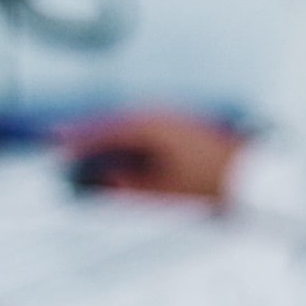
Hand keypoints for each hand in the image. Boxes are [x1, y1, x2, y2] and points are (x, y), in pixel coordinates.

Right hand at [55, 109, 247, 204]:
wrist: (249, 174)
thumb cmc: (211, 179)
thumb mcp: (159, 191)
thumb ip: (125, 185)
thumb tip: (102, 180)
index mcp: (152, 124)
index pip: (104, 128)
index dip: (77, 137)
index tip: (56, 142)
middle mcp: (162, 114)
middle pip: (114, 121)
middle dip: (88, 132)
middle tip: (62, 141)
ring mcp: (173, 118)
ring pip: (127, 124)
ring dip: (106, 134)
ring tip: (84, 146)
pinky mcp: (181, 127)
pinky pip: (142, 128)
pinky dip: (124, 137)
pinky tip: (119, 150)